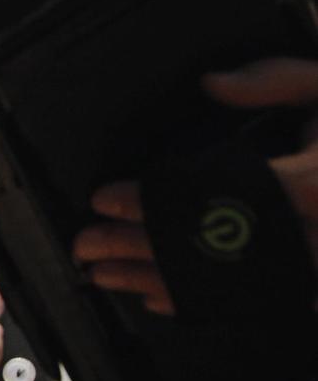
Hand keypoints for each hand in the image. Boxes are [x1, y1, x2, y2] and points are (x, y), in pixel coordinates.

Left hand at [81, 56, 317, 313]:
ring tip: (107, 276)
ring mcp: (314, 265)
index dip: (152, 201)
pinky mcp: (309, 283)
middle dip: (139, 247)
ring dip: (160, 280)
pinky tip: (159, 297)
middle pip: (208, 248)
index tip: (106, 198)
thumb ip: (276, 80)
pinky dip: (201, 299)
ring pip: (223, 283)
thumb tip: (212, 83)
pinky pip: (249, 299)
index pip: (213, 195)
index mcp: (315, 182)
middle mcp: (313, 232)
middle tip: (86, 245)